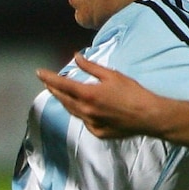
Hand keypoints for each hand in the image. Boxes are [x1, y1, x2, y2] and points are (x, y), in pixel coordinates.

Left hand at [36, 54, 163, 138]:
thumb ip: (91, 67)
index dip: (48, 78)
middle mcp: (86, 110)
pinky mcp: (97, 132)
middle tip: (47, 82)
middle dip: (54, 90)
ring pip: (72, 111)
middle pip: (63, 99)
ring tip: (60, 93)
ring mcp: (91, 123)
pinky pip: (83, 121)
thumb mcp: (112, 75)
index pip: (62, 85)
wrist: (149, 116)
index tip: (39, 73)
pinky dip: (80, 112)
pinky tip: (81, 107)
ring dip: (65, 101)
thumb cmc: (133, 93)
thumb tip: (76, 57)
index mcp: (88, 95)